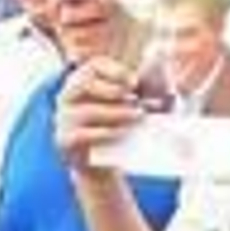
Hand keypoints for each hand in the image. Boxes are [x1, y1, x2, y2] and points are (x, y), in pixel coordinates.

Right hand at [54, 56, 143, 171]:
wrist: (102, 164)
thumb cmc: (118, 128)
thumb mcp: (131, 107)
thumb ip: (144, 93)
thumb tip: (166, 81)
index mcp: (82, 80)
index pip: (94, 66)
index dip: (115, 71)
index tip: (134, 82)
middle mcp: (67, 96)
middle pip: (85, 84)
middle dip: (113, 90)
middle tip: (135, 100)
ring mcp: (63, 118)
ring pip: (86, 111)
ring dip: (116, 113)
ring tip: (138, 116)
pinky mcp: (64, 140)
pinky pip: (83, 134)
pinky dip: (105, 133)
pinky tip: (123, 134)